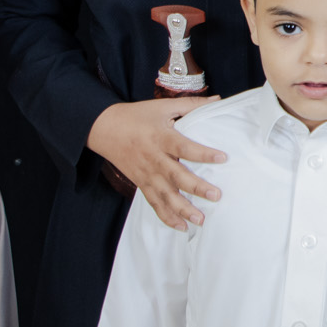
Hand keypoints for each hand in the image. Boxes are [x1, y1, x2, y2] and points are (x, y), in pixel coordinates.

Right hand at [87, 97, 227, 229]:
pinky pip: (154, 203)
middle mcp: (154, 159)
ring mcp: (146, 174)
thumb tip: (218, 100)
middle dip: (196, 188)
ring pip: (165, 195)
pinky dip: (166, 216)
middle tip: (216, 196)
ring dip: (183, 209)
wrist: (104, 128)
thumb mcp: (163, 107)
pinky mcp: (140, 183)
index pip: (184, 147)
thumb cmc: (136, 116)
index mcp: (161, 137)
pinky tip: (181, 227)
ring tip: (200, 220)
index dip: (203, 153)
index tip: (222, 158)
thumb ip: (192, 105)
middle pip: (176, 176)